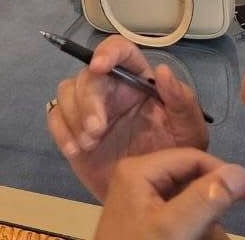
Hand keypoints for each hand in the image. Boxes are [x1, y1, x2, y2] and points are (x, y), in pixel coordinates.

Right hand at [47, 36, 208, 199]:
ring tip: (89, 144)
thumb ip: (182, 101)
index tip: (99, 66)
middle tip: (96, 131)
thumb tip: (162, 71)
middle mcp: (110, 88)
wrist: (153, 194)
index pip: (120, 50)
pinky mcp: (72, 128)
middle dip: (87, 101)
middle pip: (87, 76)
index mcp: (138, 80)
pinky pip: (55, 118)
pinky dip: (61, 132)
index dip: (107, 52)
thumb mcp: (189, 131)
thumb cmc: (174, 158)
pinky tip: (76, 150)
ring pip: (66, 92)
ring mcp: (88, 108)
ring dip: (74, 116)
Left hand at [94, 149, 244, 239]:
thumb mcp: (173, 227)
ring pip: (190, 201)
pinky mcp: (147, 216)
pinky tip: (194, 238)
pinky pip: (180, 216)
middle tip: (218, 229)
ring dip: (204, 224)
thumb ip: (205, 199)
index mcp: (139, 169)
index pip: (193, 157)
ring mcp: (142, 197)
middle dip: (211, 206)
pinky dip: (193, 230)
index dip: (224, 172)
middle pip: (192, 179)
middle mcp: (139, 176)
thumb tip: (242, 172)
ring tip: (202, 238)